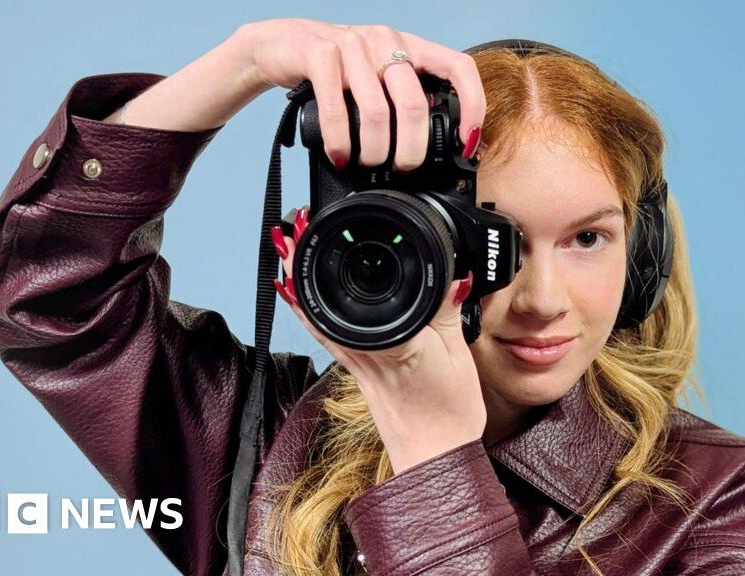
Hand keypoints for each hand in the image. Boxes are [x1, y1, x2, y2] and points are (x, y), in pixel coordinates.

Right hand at [236, 17, 486, 169]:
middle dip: (410, 150)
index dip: (471, 105)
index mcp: (409, 46)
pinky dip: (340, 141)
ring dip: (373, 151)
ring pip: (376, 113)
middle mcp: (385, 41)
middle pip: (413, 105)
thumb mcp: (377, 77)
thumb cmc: (336, 70)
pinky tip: (339, 155)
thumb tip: (429, 149)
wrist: (281, 44)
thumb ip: (402, 100)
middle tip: (402, 168)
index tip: (467, 142)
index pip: (458, 67)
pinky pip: (336, 109)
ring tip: (366, 164)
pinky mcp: (319, 54)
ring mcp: (353, 46)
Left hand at [271, 214, 486, 474]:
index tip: (311, 230)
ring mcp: (353, 361)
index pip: (352, 297)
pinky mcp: (352, 368)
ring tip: (286, 246)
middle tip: (290, 227)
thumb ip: (448, 310)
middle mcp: (363, 351)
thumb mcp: (458, 353)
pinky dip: (306, 306)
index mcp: (392, 343)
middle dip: (303, 261)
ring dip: (298, 280)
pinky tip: (297, 291)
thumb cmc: (448, 411)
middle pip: (321, 300)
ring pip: (314, 315)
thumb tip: (451, 272)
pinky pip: (322, 331)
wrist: (434, 453)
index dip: (325, 262)